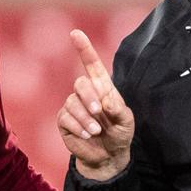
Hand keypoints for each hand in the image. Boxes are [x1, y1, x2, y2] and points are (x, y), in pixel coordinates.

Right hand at [58, 29, 134, 179]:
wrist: (108, 157)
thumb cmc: (119, 135)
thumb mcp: (126, 122)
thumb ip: (118, 109)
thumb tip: (105, 100)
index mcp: (102, 87)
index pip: (92, 64)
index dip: (84, 48)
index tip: (75, 33)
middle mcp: (85, 94)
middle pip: (80, 83)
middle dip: (89, 97)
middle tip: (99, 112)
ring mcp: (72, 106)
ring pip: (72, 102)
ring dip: (86, 118)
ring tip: (96, 131)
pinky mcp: (64, 121)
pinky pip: (66, 118)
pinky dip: (78, 127)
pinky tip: (88, 135)